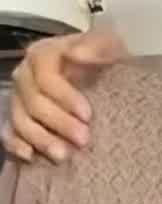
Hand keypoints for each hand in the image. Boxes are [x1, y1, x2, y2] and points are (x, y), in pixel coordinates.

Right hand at [1, 28, 127, 162]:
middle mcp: (25, 75)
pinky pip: (8, 133)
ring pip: (20, 120)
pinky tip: (31, 156)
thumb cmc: (105, 60)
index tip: (88, 115)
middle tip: (84, 140)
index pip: (45, 77)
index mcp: (43, 54)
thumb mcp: (110, 47)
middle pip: (33, 102)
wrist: (102, 76)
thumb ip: (97, 47)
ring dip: (41, 139)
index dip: (64, 97)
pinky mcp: (17, 119)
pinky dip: (16, 145)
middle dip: (58, 123)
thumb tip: (76, 53)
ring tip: (64, 155)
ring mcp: (18, 98)